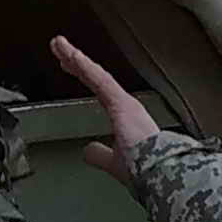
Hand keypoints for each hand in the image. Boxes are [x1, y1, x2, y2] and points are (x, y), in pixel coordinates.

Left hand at [50, 35, 162, 178]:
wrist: (162, 177)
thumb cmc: (145, 173)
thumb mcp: (115, 163)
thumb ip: (101, 155)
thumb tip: (87, 151)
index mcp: (124, 119)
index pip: (99, 92)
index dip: (84, 76)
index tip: (69, 65)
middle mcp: (125, 107)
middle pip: (95, 78)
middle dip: (76, 63)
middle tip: (60, 47)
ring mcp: (124, 104)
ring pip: (95, 74)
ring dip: (76, 58)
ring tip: (59, 44)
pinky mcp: (122, 104)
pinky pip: (100, 80)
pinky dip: (85, 66)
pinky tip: (71, 54)